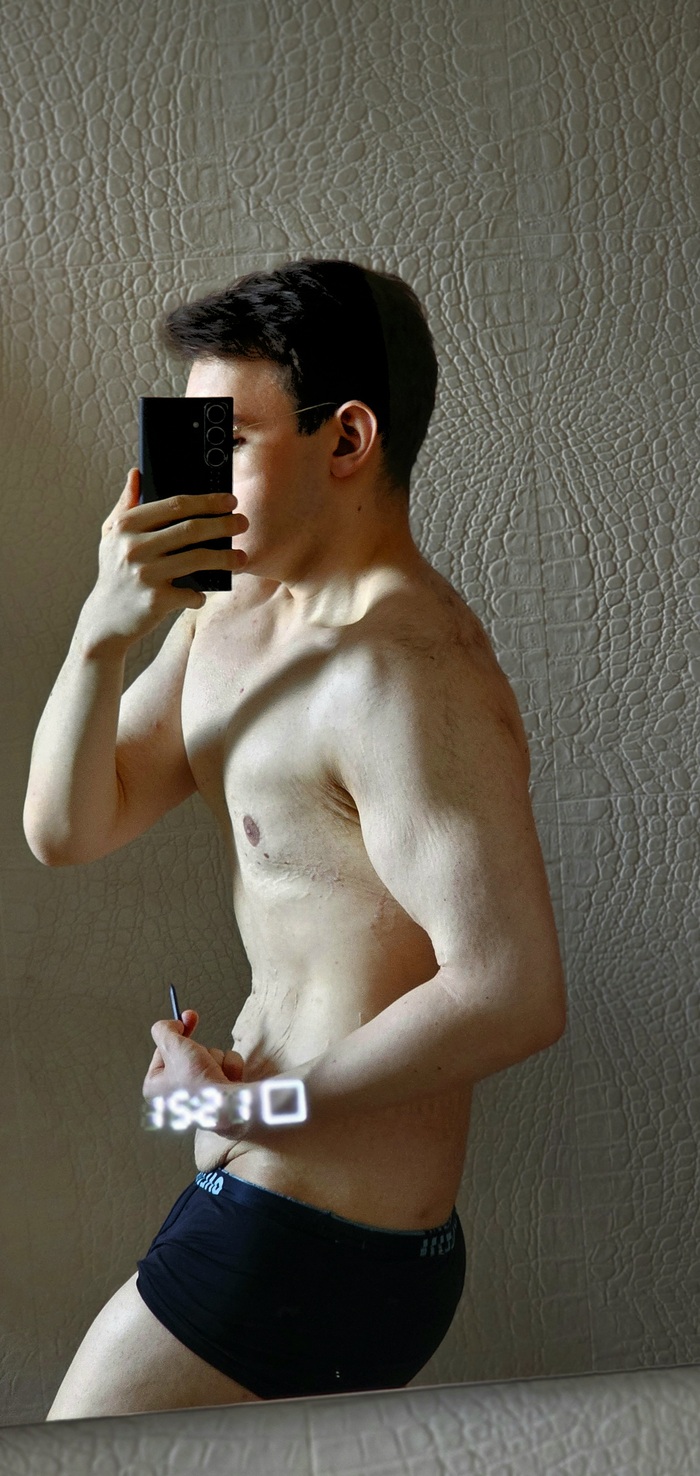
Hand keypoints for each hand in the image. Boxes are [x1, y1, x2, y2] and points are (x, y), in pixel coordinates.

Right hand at [85, 469, 247, 648]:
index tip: (229, 500)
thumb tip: (137, 473)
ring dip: (225, 558)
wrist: (105, 618)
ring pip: (198, 559)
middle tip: (242, 523)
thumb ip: (126, 503)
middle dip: (223, 524)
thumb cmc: (114, 571)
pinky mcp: (156, 601)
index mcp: (126, 526)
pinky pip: (192, 593)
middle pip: (191, 529)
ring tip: (241, 557)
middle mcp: (134, 547)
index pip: (175, 505)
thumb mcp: (111, 535)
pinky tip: (206, 592)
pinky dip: (202, 594)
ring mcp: (146, 575)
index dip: (207, 501)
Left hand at [143, 1008, 246, 1117]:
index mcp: (156, 1087)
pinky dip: (229, 1068)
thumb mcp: (174, 1047)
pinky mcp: (220, 1096)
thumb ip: (164, 1030)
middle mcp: (176, 1094)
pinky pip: (224, 1068)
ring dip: (216, 1059)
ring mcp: (200, 1096)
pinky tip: (228, 1080)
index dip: (176, 1035)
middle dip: (201, 1051)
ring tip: (216, 1074)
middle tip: (202, 1055)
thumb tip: (169, 1025)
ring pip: (209, 1058)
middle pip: (189, 1053)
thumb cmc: (198, 1083)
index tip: (186, 1019)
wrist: (231, 1106)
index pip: (163, 1051)